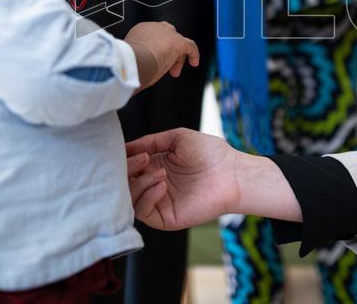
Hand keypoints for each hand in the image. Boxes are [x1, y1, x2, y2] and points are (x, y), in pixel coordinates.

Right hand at [123, 22, 198, 89]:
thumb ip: (137, 57)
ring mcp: (167, 34)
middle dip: (168, 52)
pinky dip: (193, 53)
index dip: (157, 50)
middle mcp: (155, 28)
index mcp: (141, 30)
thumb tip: (139, 67)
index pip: (154, 37)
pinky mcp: (178, 42)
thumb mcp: (130, 56)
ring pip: (177, 43)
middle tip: (165, 66)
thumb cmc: (128, 63)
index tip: (156, 60)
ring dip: (177, 57)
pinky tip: (194, 62)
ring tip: (174, 71)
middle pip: (167, 38)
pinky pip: (190, 46)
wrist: (133, 62)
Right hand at [125, 128, 241, 229]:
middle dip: (128, 170)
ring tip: (159, 172)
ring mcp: (159, 202)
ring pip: (130, 199)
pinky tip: (162, 184)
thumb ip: (150, 141)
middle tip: (143, 159)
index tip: (130, 150)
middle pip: (124, 184)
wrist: (232, 173)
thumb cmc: (210, 153)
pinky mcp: (166, 218)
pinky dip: (147, 196)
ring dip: (139, 183)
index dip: (124, 159)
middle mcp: (153, 185)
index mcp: (155, 167)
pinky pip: (143, 212)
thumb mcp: (177, 138)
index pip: (127, 167)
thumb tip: (124, 147)